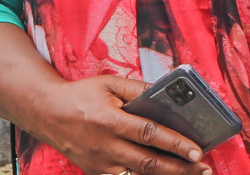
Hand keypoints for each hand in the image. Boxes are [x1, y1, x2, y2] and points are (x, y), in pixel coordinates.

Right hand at [26, 75, 210, 174]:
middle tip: (203, 169)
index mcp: (111, 121)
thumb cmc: (81, 95)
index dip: (175, 144)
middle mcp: (105, 146)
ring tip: (191, 174)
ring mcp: (99, 163)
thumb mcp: (110, 83)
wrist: (45, 113)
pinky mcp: (95, 171)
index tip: (197, 151)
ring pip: (137, 174)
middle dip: (179, 168)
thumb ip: (139, 88)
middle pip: (148, 162)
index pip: (150, 134)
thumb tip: (168, 94)